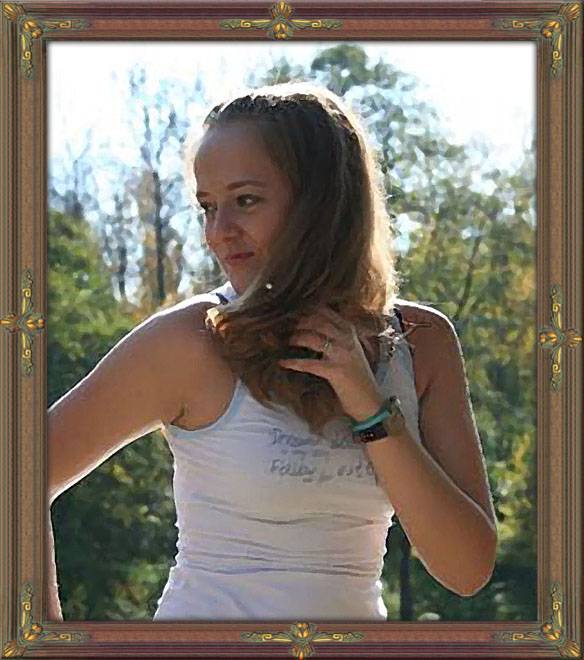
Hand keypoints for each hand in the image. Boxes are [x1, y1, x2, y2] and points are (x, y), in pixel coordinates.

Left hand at [278, 305, 383, 421]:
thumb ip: (337, 336)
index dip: (308, 310)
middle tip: (287, 327)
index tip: (295, 311)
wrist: (370, 401)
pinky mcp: (335, 371)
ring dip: (296, 339)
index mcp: (350, 331)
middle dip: (299, 323)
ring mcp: (342, 354)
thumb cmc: (358, 377)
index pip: (327, 312)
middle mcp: (347, 339)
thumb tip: (312, 326)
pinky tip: (283, 362)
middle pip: (317, 321)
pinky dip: (293, 362)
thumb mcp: (351, 349)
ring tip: (287, 342)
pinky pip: (309, 363)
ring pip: (312, 338)